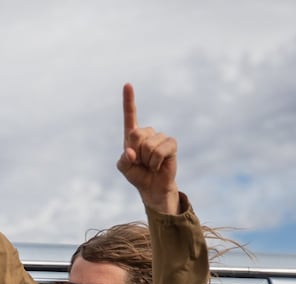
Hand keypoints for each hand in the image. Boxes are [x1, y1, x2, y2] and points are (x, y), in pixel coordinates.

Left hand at [115, 84, 179, 214]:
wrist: (152, 187)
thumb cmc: (137, 175)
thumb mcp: (124, 167)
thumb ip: (123, 159)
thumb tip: (131, 152)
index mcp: (132, 135)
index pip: (130, 115)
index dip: (129, 100)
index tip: (127, 84)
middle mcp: (147, 133)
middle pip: (136, 134)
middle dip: (136, 152)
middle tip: (141, 162)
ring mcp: (160, 137)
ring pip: (148, 145)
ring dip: (147, 160)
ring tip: (150, 164)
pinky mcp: (171, 144)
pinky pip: (161, 150)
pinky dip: (156, 161)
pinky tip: (158, 165)